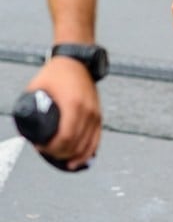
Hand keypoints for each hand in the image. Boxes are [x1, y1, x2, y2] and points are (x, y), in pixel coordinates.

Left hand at [26, 56, 101, 170]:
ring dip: (74, 156)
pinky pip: (97, 139)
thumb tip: (23, 124)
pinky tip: (80, 159)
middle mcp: (88, 111)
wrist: (77, 61)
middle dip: (60, 153)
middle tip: (47, 152)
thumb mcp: (38, 87)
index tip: (41, 147)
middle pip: (76, 144)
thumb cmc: (58, 72)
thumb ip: (29, 105)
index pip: (65, 137)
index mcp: (73, 105)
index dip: (52, 148)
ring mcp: (95, 113)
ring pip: (88, 145)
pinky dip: (89, 152)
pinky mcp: (99, 115)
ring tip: (62, 160)